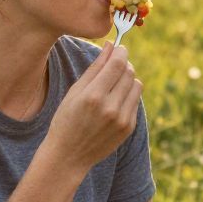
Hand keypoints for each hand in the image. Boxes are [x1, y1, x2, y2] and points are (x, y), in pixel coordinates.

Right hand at [43, 40, 140, 170]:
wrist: (69, 155)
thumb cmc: (66, 119)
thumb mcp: (75, 91)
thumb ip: (95, 68)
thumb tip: (110, 46)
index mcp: (93, 96)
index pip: (117, 64)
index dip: (121, 52)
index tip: (119, 48)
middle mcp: (110, 108)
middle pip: (129, 72)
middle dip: (124, 64)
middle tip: (114, 65)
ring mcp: (122, 120)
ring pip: (137, 85)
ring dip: (128, 79)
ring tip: (113, 84)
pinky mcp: (129, 128)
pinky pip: (135, 101)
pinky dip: (128, 95)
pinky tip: (114, 101)